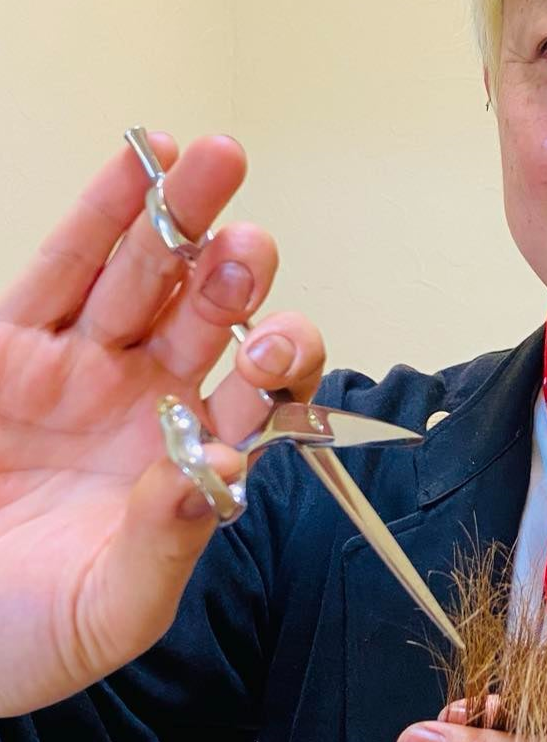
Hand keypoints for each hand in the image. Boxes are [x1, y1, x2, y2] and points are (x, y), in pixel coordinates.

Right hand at [0, 133, 324, 714]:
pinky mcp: (15, 346)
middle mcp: (151, 394)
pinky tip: (138, 163)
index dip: (276, 362)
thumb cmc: (26, 629)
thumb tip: (225, 469)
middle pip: (210, 311)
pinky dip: (101, 214)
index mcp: (194, 449)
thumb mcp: (110, 607)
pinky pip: (62, 268)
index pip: (258, 388)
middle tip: (250, 242)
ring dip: (181, 217)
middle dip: (237, 268)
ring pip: (145, 274)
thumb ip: (170, 540)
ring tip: (212, 162)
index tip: (271, 351)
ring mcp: (86, 363)